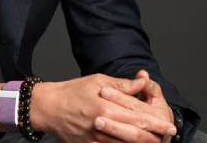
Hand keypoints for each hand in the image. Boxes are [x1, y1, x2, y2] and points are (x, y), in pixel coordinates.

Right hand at [29, 73, 176, 142]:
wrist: (49, 107)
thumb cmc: (72, 91)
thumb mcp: (96, 81)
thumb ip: (121, 84)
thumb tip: (142, 83)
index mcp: (104, 106)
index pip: (136, 116)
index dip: (155, 122)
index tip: (169, 124)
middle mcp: (101, 126)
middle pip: (136, 135)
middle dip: (155, 136)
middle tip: (168, 134)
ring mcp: (95, 140)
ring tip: (155, 141)